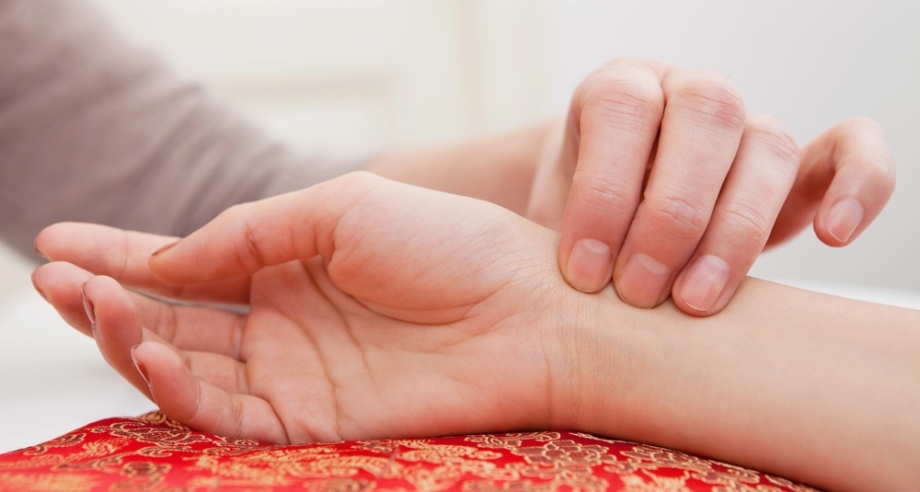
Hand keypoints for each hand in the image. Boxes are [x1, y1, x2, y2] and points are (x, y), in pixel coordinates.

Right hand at [32, 173, 585, 443]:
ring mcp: (293, 374)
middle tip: (52, 277)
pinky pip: (225, 413)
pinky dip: (177, 387)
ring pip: (186, 367)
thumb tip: (164, 259)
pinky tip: (144, 349)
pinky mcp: (310, 422)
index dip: (120, 253)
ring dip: (128, 338)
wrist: (528, 310)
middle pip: (174, 318)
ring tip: (88, 304)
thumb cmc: (451, 245)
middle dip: (107, 298)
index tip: (57, 240)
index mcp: (290, 266)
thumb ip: (249, 233)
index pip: (187, 263)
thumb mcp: (342, 208)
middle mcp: (283, 323)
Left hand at [527, 57, 894, 314]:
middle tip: (636, 293)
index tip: (582, 272)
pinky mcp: (796, 163)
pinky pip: (848, 149)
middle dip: (669, 216)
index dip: (603, 192)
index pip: (621, 111)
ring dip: (735, 230)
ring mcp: (746, 125)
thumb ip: (550, 237)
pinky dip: (858, 182)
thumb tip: (526, 286)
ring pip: (766, 146)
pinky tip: (833, 233)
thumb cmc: (578, 227)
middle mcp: (687, 93)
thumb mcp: (550, 223)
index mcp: (618, 89)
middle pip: (702, 120)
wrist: (615, 225)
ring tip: (697, 302)